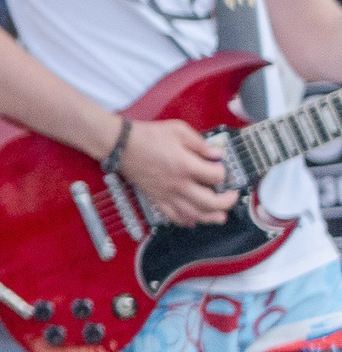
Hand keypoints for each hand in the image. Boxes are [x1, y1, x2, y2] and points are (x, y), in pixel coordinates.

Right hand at [118, 119, 235, 224]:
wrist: (120, 145)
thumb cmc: (147, 135)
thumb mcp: (178, 130)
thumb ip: (200, 143)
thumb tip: (217, 155)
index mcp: (185, 165)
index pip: (216, 176)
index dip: (223, 172)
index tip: (220, 166)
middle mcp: (178, 184)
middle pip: (211, 202)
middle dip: (227, 202)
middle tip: (232, 196)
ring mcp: (167, 194)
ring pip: (195, 214)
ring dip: (211, 217)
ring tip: (221, 215)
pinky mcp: (157, 198)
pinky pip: (173, 216)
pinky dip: (186, 221)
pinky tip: (193, 219)